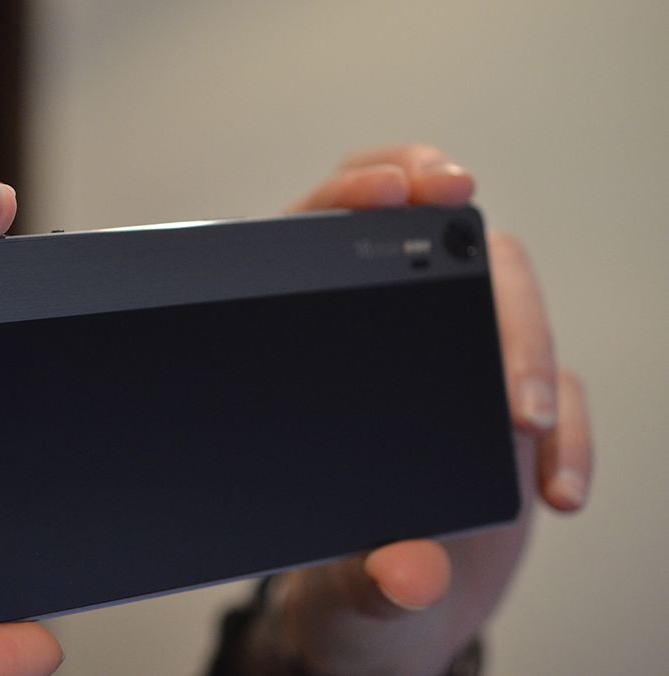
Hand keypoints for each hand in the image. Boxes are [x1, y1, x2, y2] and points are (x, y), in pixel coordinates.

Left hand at [243, 145, 593, 674]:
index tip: (396, 191)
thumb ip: (366, 579)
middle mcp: (392, 342)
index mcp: (316, 347)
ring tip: (523, 419)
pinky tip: (558, 487)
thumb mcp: (338, 589)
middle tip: (480, 276)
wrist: (391, 621)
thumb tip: (409, 570)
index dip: (356, 190)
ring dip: (527, 340)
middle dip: (467, 248)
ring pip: (510, 298)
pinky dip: (572, 430)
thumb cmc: (341, 583)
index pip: (324, 233)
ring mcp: (461, 369)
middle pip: (438, 248)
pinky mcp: (515, 411)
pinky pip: (563, 393)